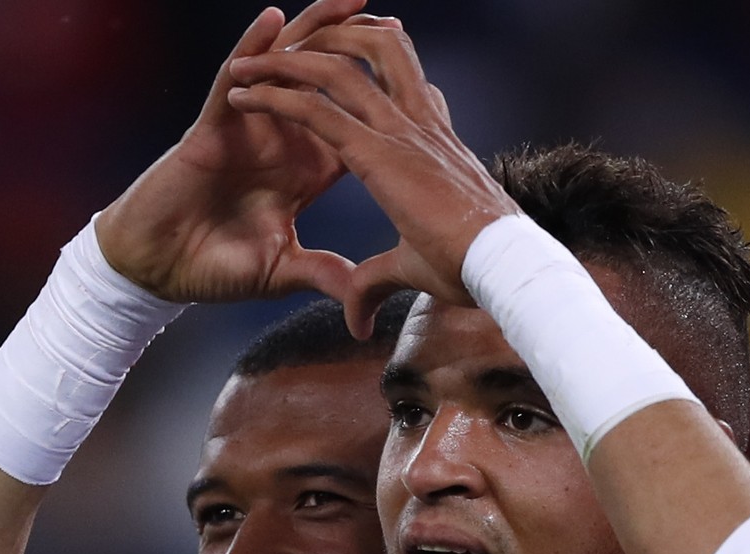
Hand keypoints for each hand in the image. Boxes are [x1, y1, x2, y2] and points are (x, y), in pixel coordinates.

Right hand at [94, 1, 398, 303]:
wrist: (159, 270)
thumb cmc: (214, 267)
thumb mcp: (283, 272)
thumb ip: (325, 273)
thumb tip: (364, 294)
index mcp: (308, 169)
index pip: (356, 124)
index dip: (385, 100)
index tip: (422, 81)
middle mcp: (283, 140)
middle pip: (330, 82)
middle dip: (361, 49)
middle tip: (395, 21)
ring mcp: (248, 128)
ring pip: (287, 66)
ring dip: (316, 31)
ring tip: (349, 0)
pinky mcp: (212, 128)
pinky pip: (234, 79)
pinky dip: (253, 48)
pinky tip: (272, 21)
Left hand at [227, 23, 521, 335]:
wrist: (505, 268)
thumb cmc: (475, 268)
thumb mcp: (413, 268)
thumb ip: (374, 283)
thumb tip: (356, 321)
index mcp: (433, 142)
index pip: (402, 83)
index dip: (374, 64)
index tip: (343, 62)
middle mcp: (419, 125)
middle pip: (377, 52)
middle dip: (333, 36)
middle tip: (293, 41)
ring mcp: (401, 132)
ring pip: (340, 67)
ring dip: (293, 56)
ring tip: (256, 57)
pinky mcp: (378, 152)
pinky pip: (316, 108)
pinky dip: (275, 94)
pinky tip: (244, 91)